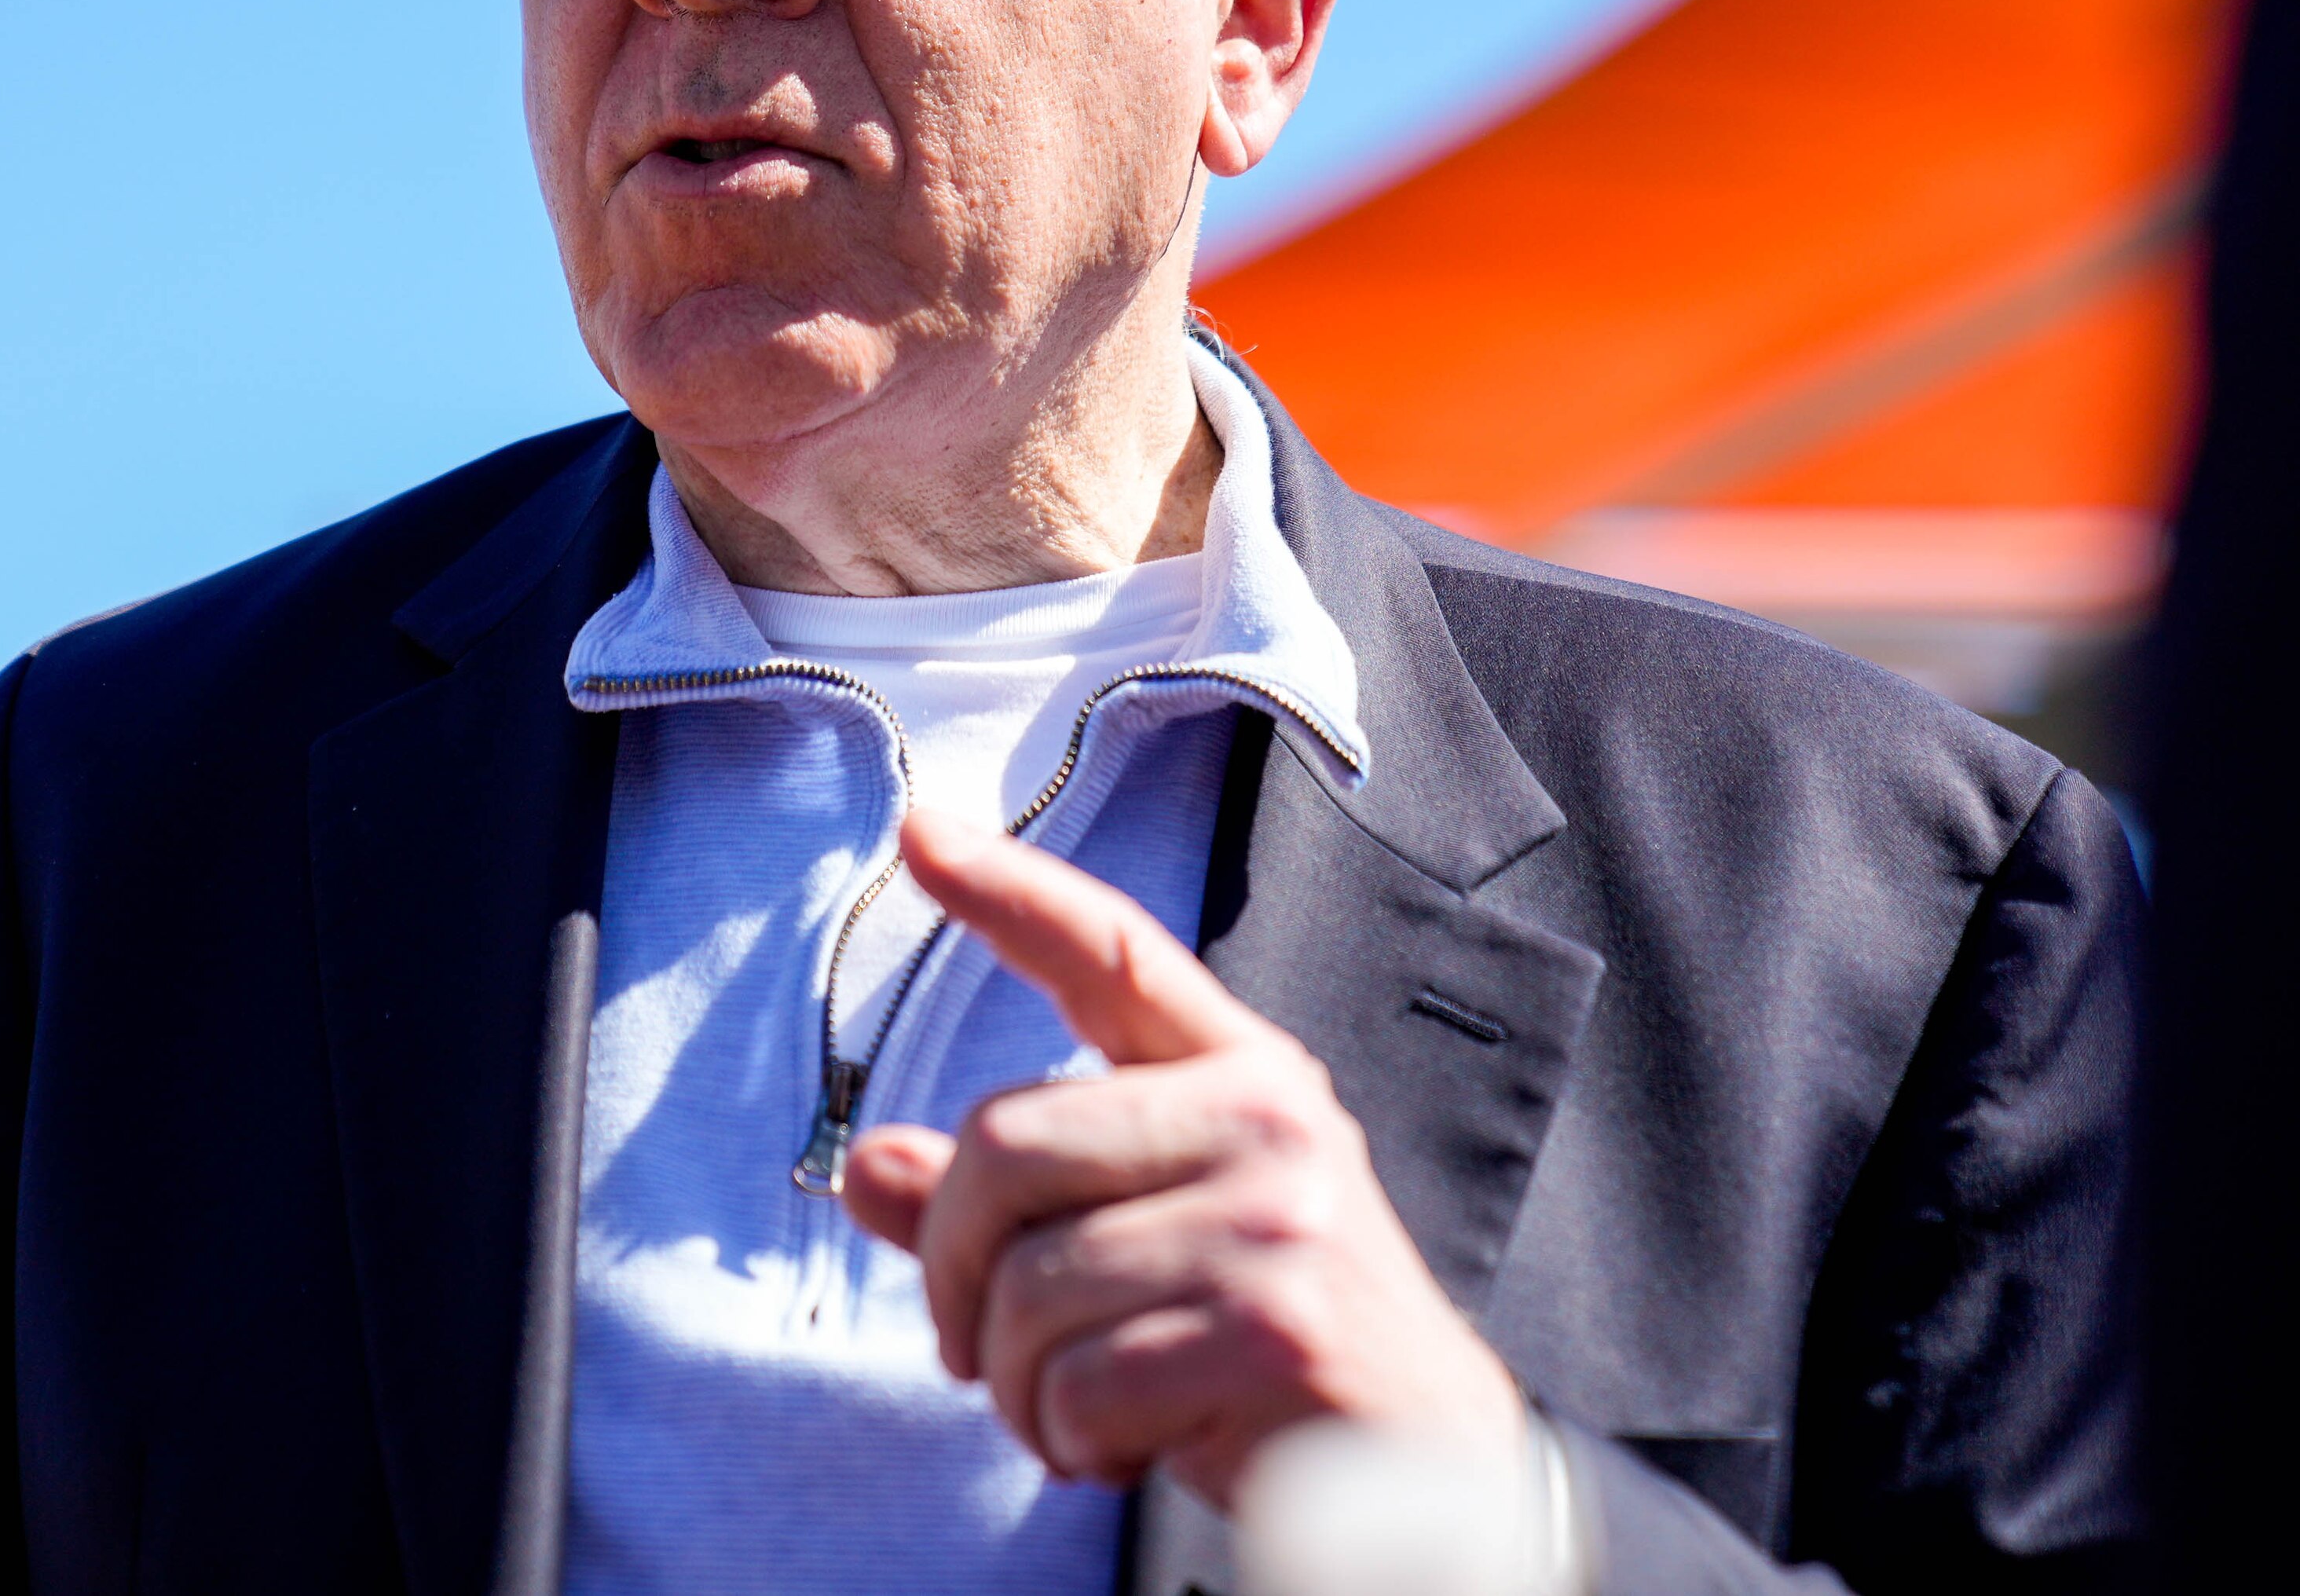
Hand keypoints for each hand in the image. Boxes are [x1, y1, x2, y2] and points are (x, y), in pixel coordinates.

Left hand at [834, 808, 1525, 1504]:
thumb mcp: (1142, 1247)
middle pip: (1002, 1149)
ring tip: (1077, 1413)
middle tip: (974, 1350)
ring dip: (1014, 1384)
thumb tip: (870, 1167)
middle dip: (952, 1273)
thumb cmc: (1264, 1348)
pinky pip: (1077, 1387)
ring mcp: (1280, 1220)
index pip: (1112, 952)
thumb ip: (1009, 1205)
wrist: (1429, 1471)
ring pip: (1026, 1287)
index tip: (919, 827)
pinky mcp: (1274, 1330)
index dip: (1010, 890)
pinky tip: (1125, 1450)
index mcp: (1242, 1073)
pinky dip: (1068, 1441)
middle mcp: (1269, 1120)